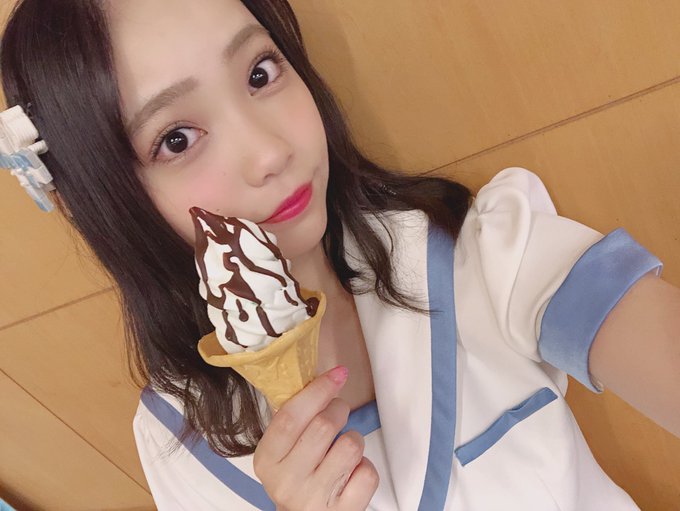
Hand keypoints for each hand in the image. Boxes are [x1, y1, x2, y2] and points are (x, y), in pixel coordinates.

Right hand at [253, 366, 378, 509]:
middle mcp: (286, 482)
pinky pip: (368, 473)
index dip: (318, 390)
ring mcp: (314, 500)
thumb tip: (325, 377)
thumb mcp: (282, 450)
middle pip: (324, 426)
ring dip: (352, 439)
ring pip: (350, 446)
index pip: (290, 416)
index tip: (337, 373)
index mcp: (267, 460)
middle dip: (338, 409)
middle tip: (337, 412)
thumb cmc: (297, 477)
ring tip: (342, 448)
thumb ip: (294, 418)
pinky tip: (351, 472)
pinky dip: (365, 466)